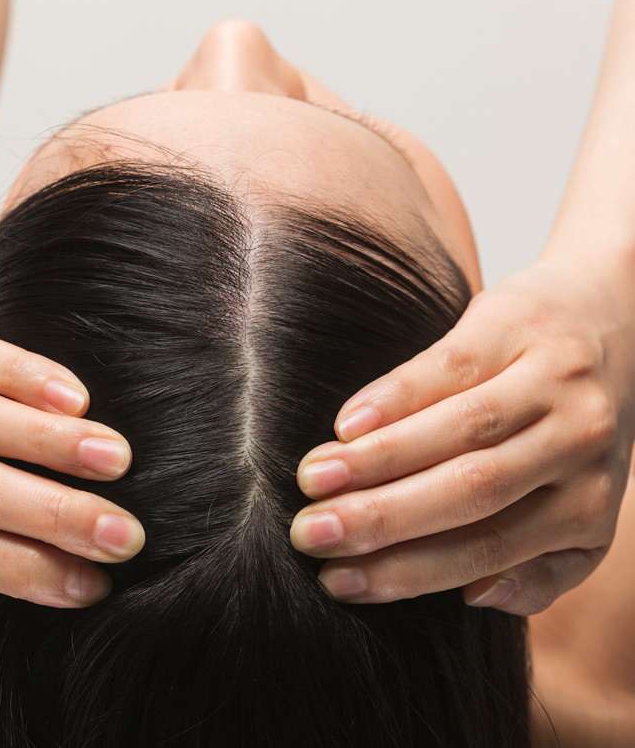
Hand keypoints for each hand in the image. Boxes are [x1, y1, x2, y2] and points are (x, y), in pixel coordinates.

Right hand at [290, 254, 634, 614]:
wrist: (605, 318)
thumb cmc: (568, 426)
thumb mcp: (578, 504)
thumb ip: (542, 563)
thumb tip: (477, 596)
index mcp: (588, 503)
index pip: (489, 549)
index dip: (408, 571)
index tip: (338, 581)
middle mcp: (579, 443)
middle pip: (471, 491)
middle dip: (382, 520)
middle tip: (310, 535)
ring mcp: (550, 380)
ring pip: (458, 431)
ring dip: (377, 460)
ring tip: (313, 479)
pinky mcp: (514, 326)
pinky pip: (448, 368)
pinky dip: (394, 398)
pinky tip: (346, 423)